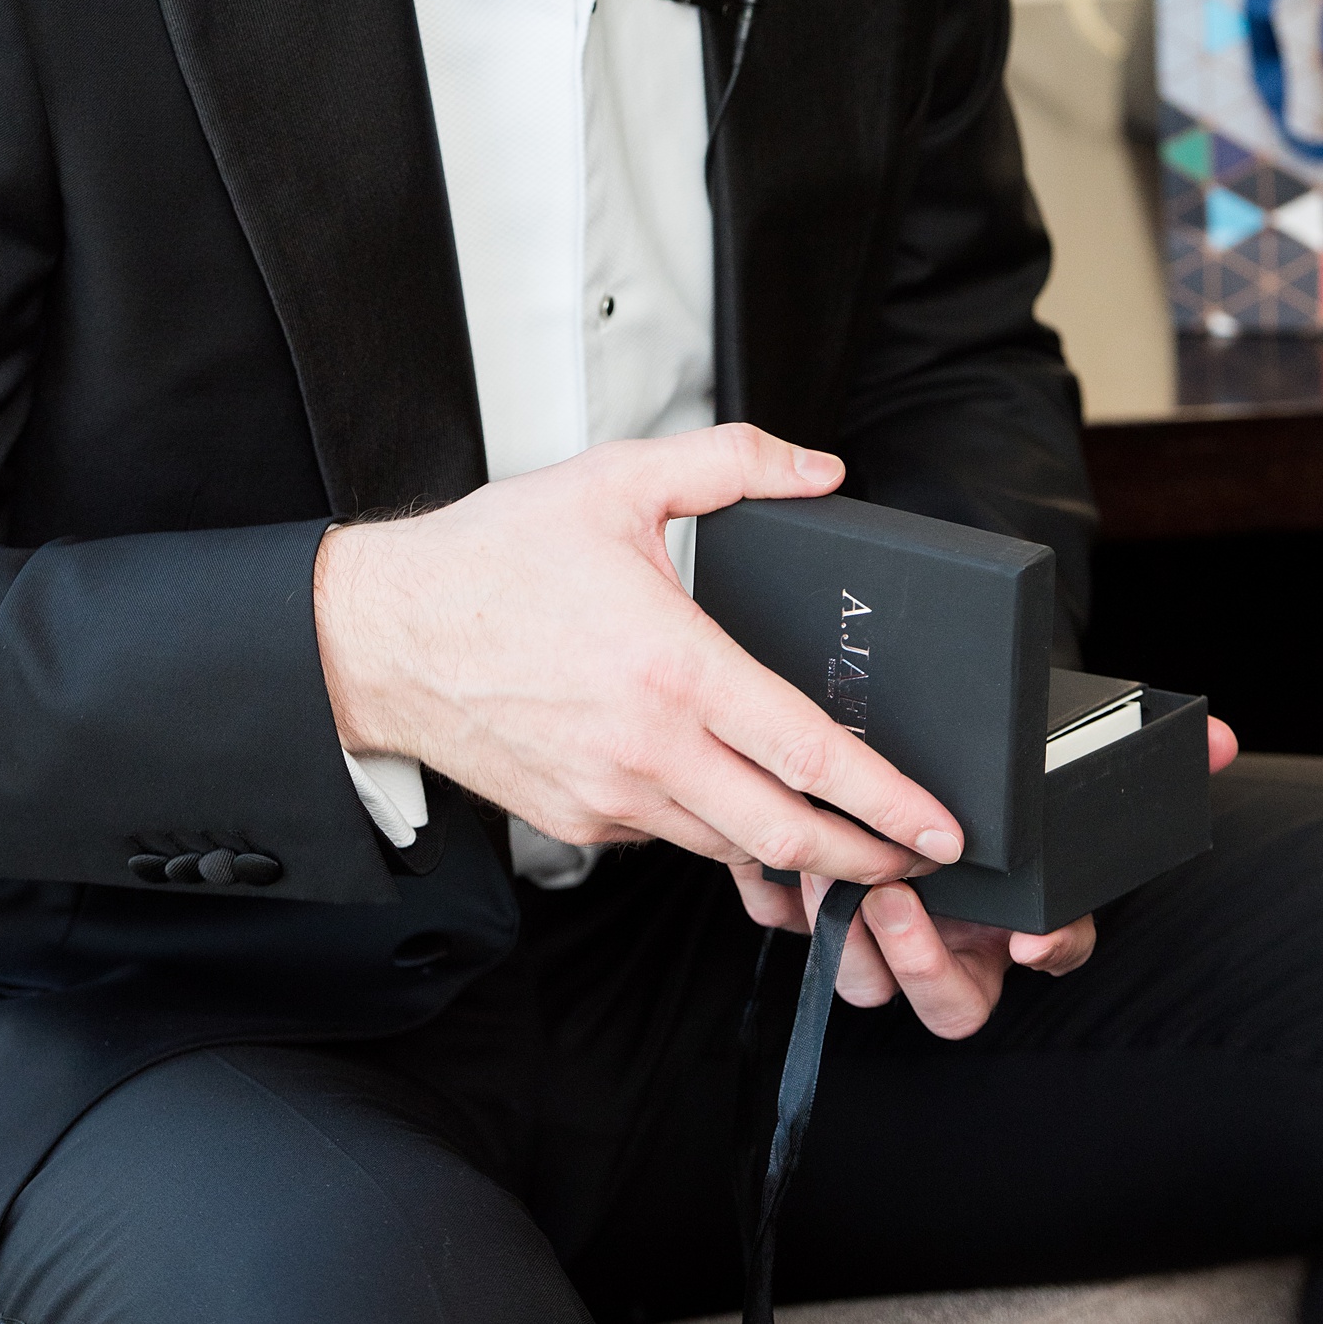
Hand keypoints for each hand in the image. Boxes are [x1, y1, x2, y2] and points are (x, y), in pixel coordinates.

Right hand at [313, 424, 966, 886]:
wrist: (383, 633)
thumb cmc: (493, 558)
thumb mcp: (618, 480)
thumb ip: (732, 464)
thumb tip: (819, 471)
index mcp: (674, 667)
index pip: (808, 752)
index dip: (886, 798)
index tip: (939, 824)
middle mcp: (648, 748)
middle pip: (784, 832)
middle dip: (864, 857)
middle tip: (917, 859)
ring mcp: (610, 797)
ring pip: (729, 847)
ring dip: (792, 854)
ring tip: (844, 845)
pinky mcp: (577, 824)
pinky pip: (667, 837)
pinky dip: (711, 829)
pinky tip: (733, 804)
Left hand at [728, 711, 1241, 1037]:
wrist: (921, 748)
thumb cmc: (998, 770)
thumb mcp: (1063, 751)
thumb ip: (1142, 752)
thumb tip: (1223, 739)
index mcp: (1029, 912)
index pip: (1058, 948)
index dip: (1052, 947)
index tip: (1034, 932)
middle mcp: (963, 942)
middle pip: (951, 999)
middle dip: (923, 962)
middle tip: (898, 900)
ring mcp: (890, 938)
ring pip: (868, 982)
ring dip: (849, 941)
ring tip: (829, 876)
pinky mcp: (818, 911)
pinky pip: (794, 933)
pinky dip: (781, 910)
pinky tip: (772, 876)